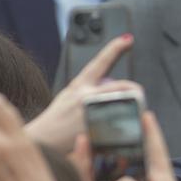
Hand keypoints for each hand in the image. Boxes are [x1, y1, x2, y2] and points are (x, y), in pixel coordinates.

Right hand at [26, 34, 138, 151]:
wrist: (41, 141)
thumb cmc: (54, 121)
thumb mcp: (67, 96)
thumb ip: (85, 90)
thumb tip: (105, 86)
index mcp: (79, 84)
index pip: (100, 61)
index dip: (115, 48)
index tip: (127, 39)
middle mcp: (84, 94)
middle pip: (121, 85)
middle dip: (136, 90)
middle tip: (139, 96)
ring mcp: (90, 111)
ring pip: (123, 104)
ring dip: (132, 109)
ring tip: (133, 116)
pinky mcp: (94, 128)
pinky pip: (117, 124)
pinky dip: (124, 126)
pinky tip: (123, 131)